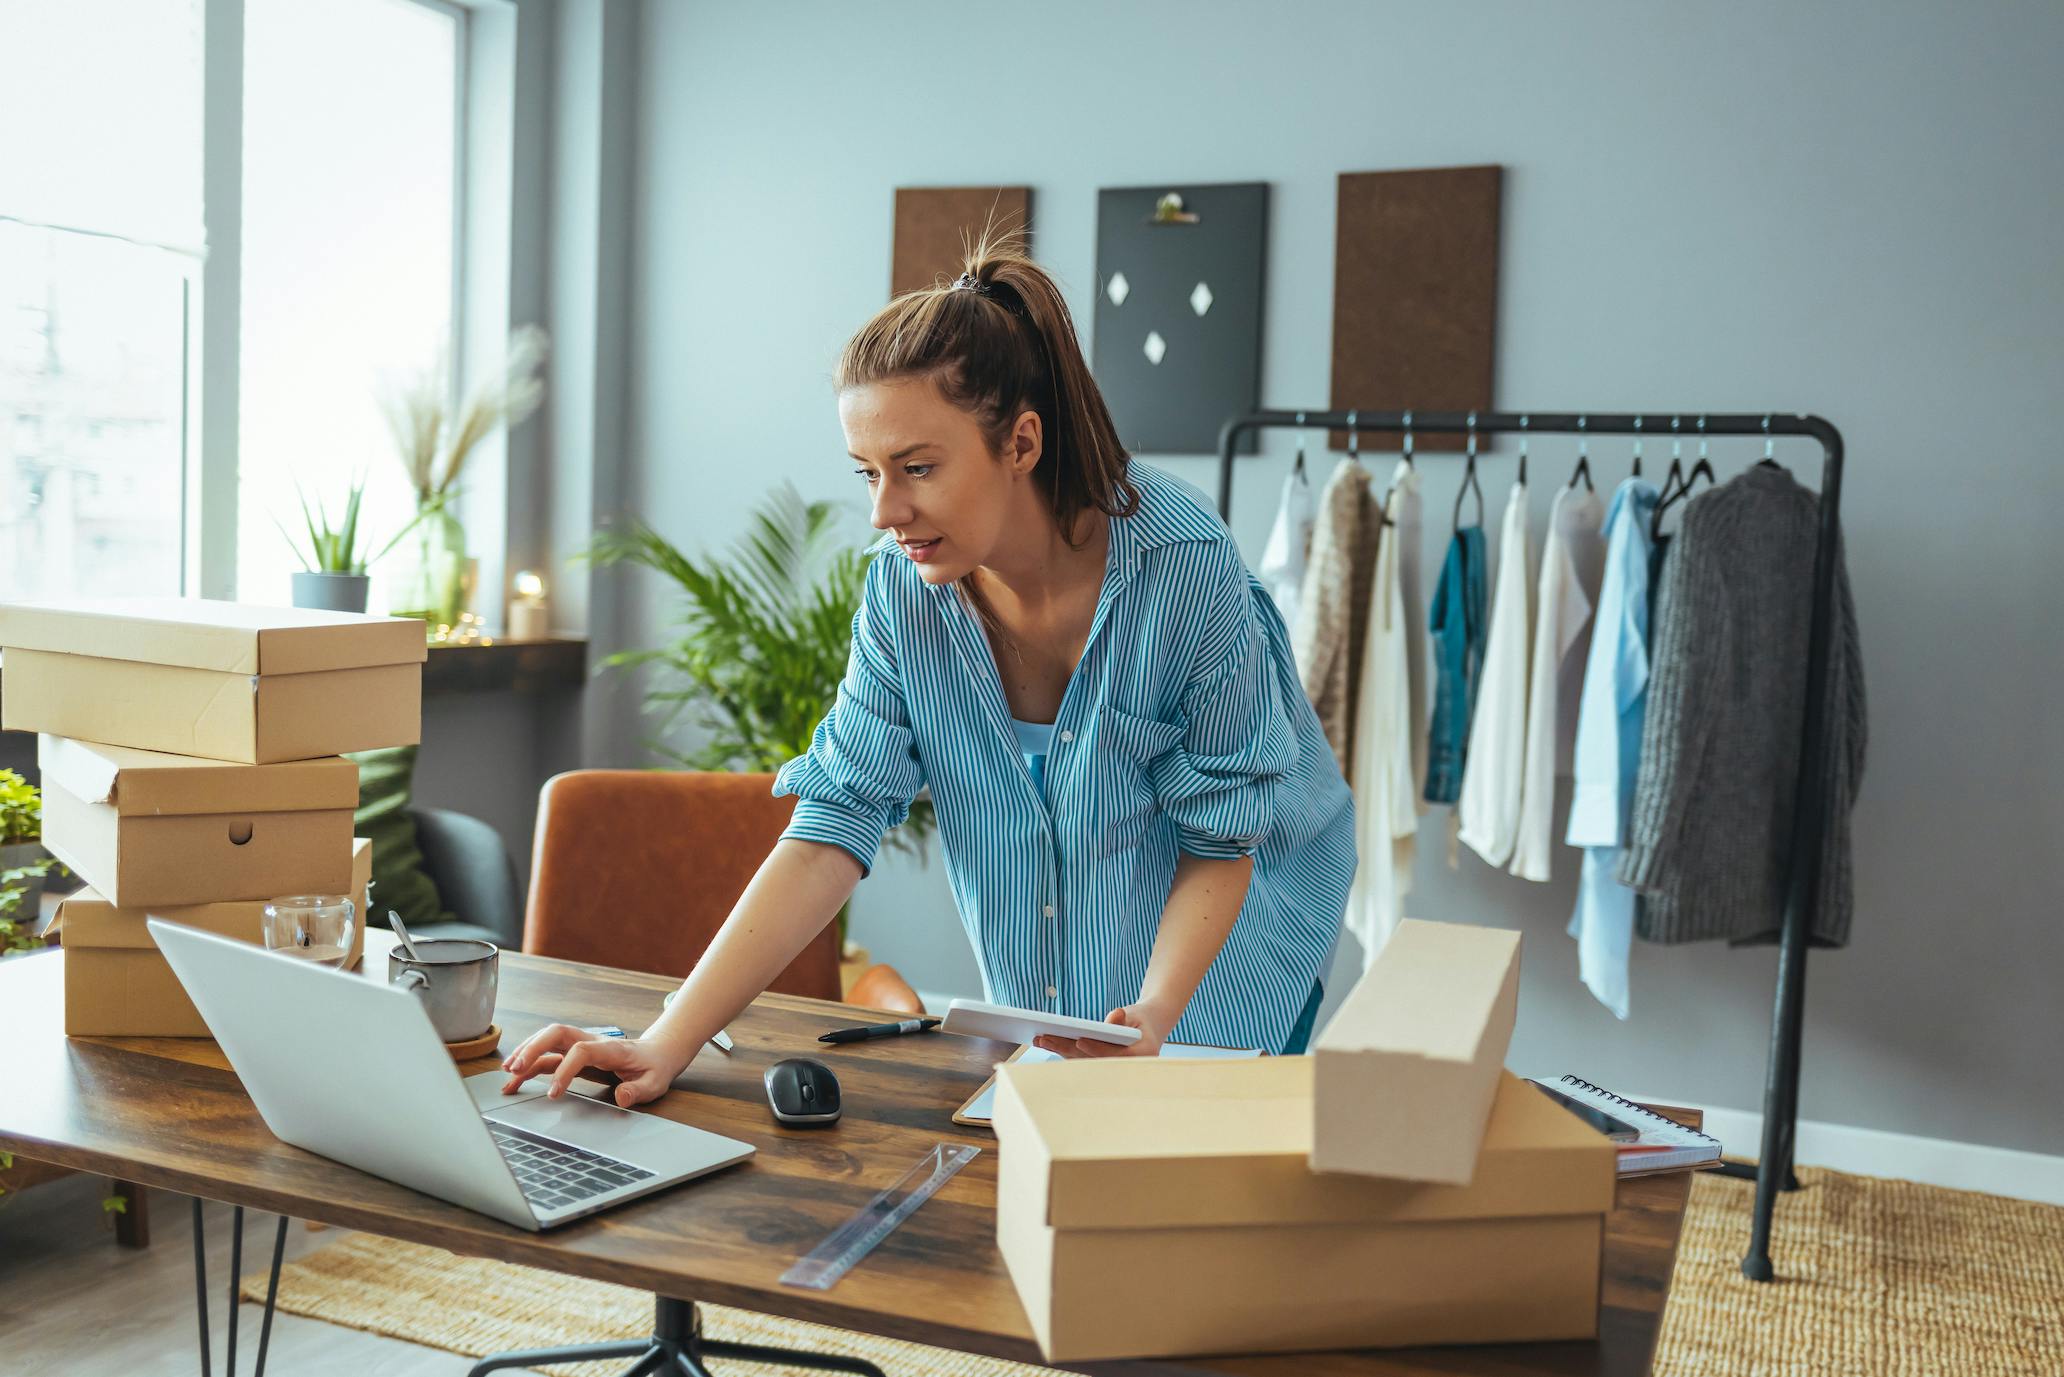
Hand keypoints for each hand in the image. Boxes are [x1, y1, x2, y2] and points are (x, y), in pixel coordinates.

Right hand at [500, 1023, 687, 1107]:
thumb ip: (639, 1090)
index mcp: (612, 1048)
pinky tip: (515, 1078)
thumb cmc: (655, 1068)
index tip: (554, 1094)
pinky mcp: (575, 1055)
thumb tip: (622, 1096)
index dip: (565, 1069)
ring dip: (526, 1053)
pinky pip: (548, 1055)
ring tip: (507, 1075)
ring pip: (548, 1040)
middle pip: (557, 1033)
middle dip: (533, 1048)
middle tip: (514, 1070)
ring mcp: (581, 1045)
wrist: (658, 1053)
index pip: (581, 1050)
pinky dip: (530, 1064)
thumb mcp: (655, 1083)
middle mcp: (592, 1041)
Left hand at [1033, 1004, 1169, 1058]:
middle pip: (1093, 1059)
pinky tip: (1047, 1042)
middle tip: (1046, 1038)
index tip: (1080, 1041)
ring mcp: (1111, 1071)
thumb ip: (1124, 1017)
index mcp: (1142, 1055)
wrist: (1149, 1028)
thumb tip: (1115, 1016)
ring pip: (1082, 1061)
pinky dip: (1062, 1051)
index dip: (1097, 1048)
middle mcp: (1126, 1068)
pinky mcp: (1099, 1067)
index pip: (1116, 1054)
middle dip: (1068, 1048)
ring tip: (1041, 1039)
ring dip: (1060, 1050)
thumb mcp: (1134, 1014)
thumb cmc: (1140, 1019)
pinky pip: (1079, 1060)